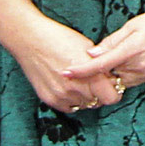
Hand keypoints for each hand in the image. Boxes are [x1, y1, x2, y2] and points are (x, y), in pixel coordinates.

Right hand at [5, 13, 120, 114]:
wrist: (30, 39)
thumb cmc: (60, 38)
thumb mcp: (87, 47)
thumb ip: (100, 65)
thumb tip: (109, 77)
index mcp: (90, 74)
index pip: (112, 97)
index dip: (113, 91)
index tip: (110, 84)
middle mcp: (77, 88)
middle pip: (98, 102)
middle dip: (99, 93)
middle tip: (93, 80)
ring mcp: (62, 96)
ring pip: (83, 105)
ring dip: (84, 97)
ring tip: (78, 81)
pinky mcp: (50, 100)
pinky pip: (68, 107)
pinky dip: (71, 99)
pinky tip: (67, 85)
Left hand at [65, 4, 144, 94]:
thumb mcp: (133, 25)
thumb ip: (111, 41)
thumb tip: (92, 53)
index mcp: (131, 52)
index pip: (99, 66)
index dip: (81, 71)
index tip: (66, 72)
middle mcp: (137, 68)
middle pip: (107, 77)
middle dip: (94, 73)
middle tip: (82, 63)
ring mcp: (144, 75)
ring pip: (117, 81)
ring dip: (106, 75)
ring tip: (98, 63)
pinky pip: (127, 80)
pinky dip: (118, 75)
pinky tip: (115, 64)